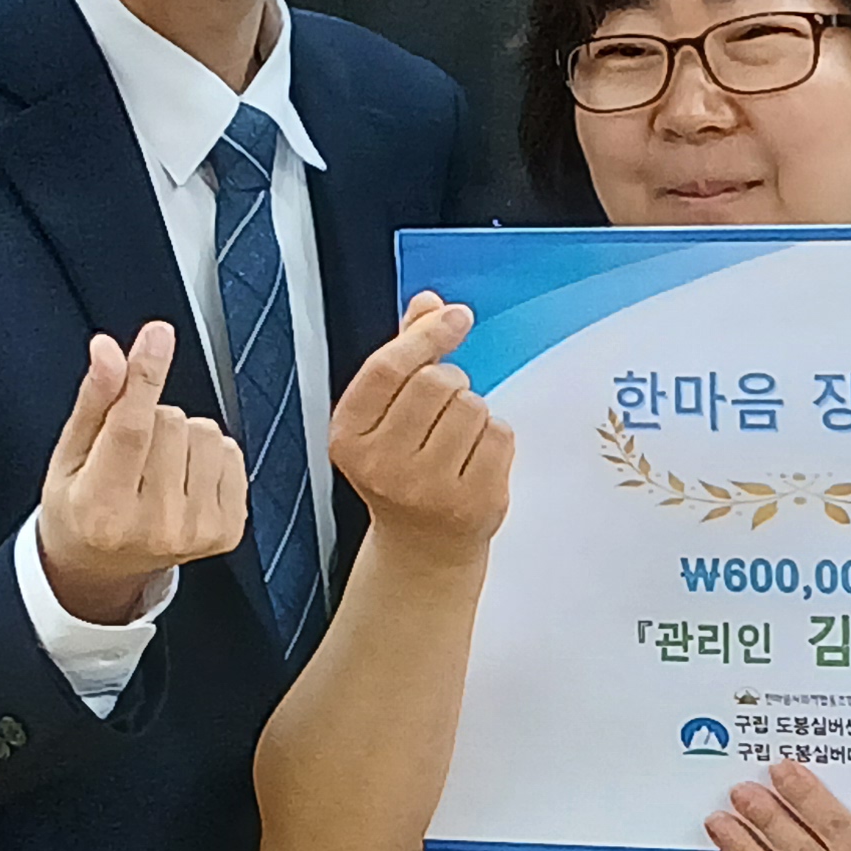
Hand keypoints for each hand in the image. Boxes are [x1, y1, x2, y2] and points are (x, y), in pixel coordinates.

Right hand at [37, 321, 247, 626]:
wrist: (104, 569)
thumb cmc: (81, 507)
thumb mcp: (70, 456)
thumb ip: (94, 401)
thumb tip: (109, 350)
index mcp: (102, 507)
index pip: (131, 429)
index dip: (145, 376)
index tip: (157, 335)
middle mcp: (153, 526)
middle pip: (170, 421)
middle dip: (151, 417)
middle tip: (131, 454)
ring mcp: (196, 533)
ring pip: (206, 432)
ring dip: (182, 436)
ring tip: (157, 469)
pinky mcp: (227, 532)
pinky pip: (232, 453)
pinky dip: (209, 456)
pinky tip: (183, 481)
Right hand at [328, 295, 511, 553]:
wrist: (422, 547)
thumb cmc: (402, 473)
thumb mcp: (385, 416)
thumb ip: (403, 355)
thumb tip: (428, 303)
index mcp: (350, 438)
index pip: (389, 367)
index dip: (425, 334)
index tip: (454, 316)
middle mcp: (383, 466)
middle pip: (437, 381)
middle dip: (449, 382)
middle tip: (441, 412)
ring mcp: (429, 489)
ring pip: (473, 405)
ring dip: (473, 411)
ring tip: (455, 441)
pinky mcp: (473, 502)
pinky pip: (500, 435)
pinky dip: (495, 438)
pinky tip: (474, 460)